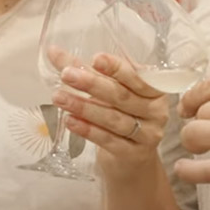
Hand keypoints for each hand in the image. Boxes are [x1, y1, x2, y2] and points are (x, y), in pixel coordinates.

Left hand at [52, 53, 168, 177]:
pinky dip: (88, 130)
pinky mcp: (134, 154)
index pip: (135, 75)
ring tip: (59, 98)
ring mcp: (148, 134)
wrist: (131, 158)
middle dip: (92, 84)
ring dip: (84, 107)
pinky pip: (109, 140)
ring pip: (113, 118)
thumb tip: (53, 51)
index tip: (95, 59)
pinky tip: (70, 121)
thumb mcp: (107, 90)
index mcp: (154, 88)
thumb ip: (84, 70)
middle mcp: (156, 110)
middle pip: (121, 96)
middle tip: (67, 75)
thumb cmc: (120, 114)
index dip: (115, 67)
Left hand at [175, 64, 209, 193]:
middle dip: (198, 119)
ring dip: (192, 140)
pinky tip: (182, 168)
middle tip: (206, 127)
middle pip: (201, 111)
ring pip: (195, 135)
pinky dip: (188, 170)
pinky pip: (205, 171)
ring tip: (199, 145)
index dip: (193, 97)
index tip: (189, 106)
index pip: (208, 85)